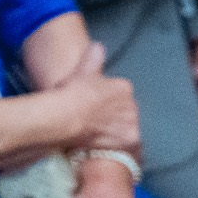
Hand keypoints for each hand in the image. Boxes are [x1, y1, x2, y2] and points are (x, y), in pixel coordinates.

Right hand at [52, 41, 139, 155]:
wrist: (65, 117)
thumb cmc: (70, 94)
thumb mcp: (81, 71)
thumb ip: (92, 58)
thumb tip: (98, 46)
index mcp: (123, 87)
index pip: (122, 96)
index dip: (109, 104)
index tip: (97, 109)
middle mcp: (133, 104)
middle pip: (127, 114)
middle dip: (117, 119)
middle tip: (98, 126)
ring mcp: (132, 124)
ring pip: (129, 130)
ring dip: (119, 135)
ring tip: (102, 140)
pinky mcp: (129, 141)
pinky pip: (129, 147)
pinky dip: (121, 149)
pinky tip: (108, 151)